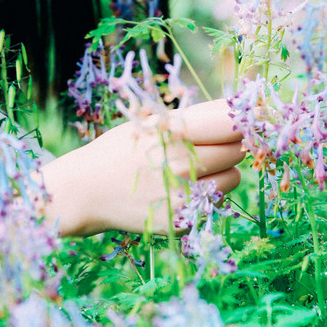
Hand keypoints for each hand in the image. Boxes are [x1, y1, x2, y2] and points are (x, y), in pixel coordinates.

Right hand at [41, 98, 242, 236]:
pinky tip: (180, 190)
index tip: (242, 120)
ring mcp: (184, 193)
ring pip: (234, 178)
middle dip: (230, 145)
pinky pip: (216, 202)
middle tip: (210, 145)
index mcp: (175, 130)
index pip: (230, 121)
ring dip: (223, 172)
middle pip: (237, 149)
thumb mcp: (150, 121)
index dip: (241, 119)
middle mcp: (183, 161)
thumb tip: (236, 107)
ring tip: (196, 169)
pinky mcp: (183, 219)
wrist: (84, 191)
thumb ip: (193, 117)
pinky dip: (206, 195)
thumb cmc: (119, 149)